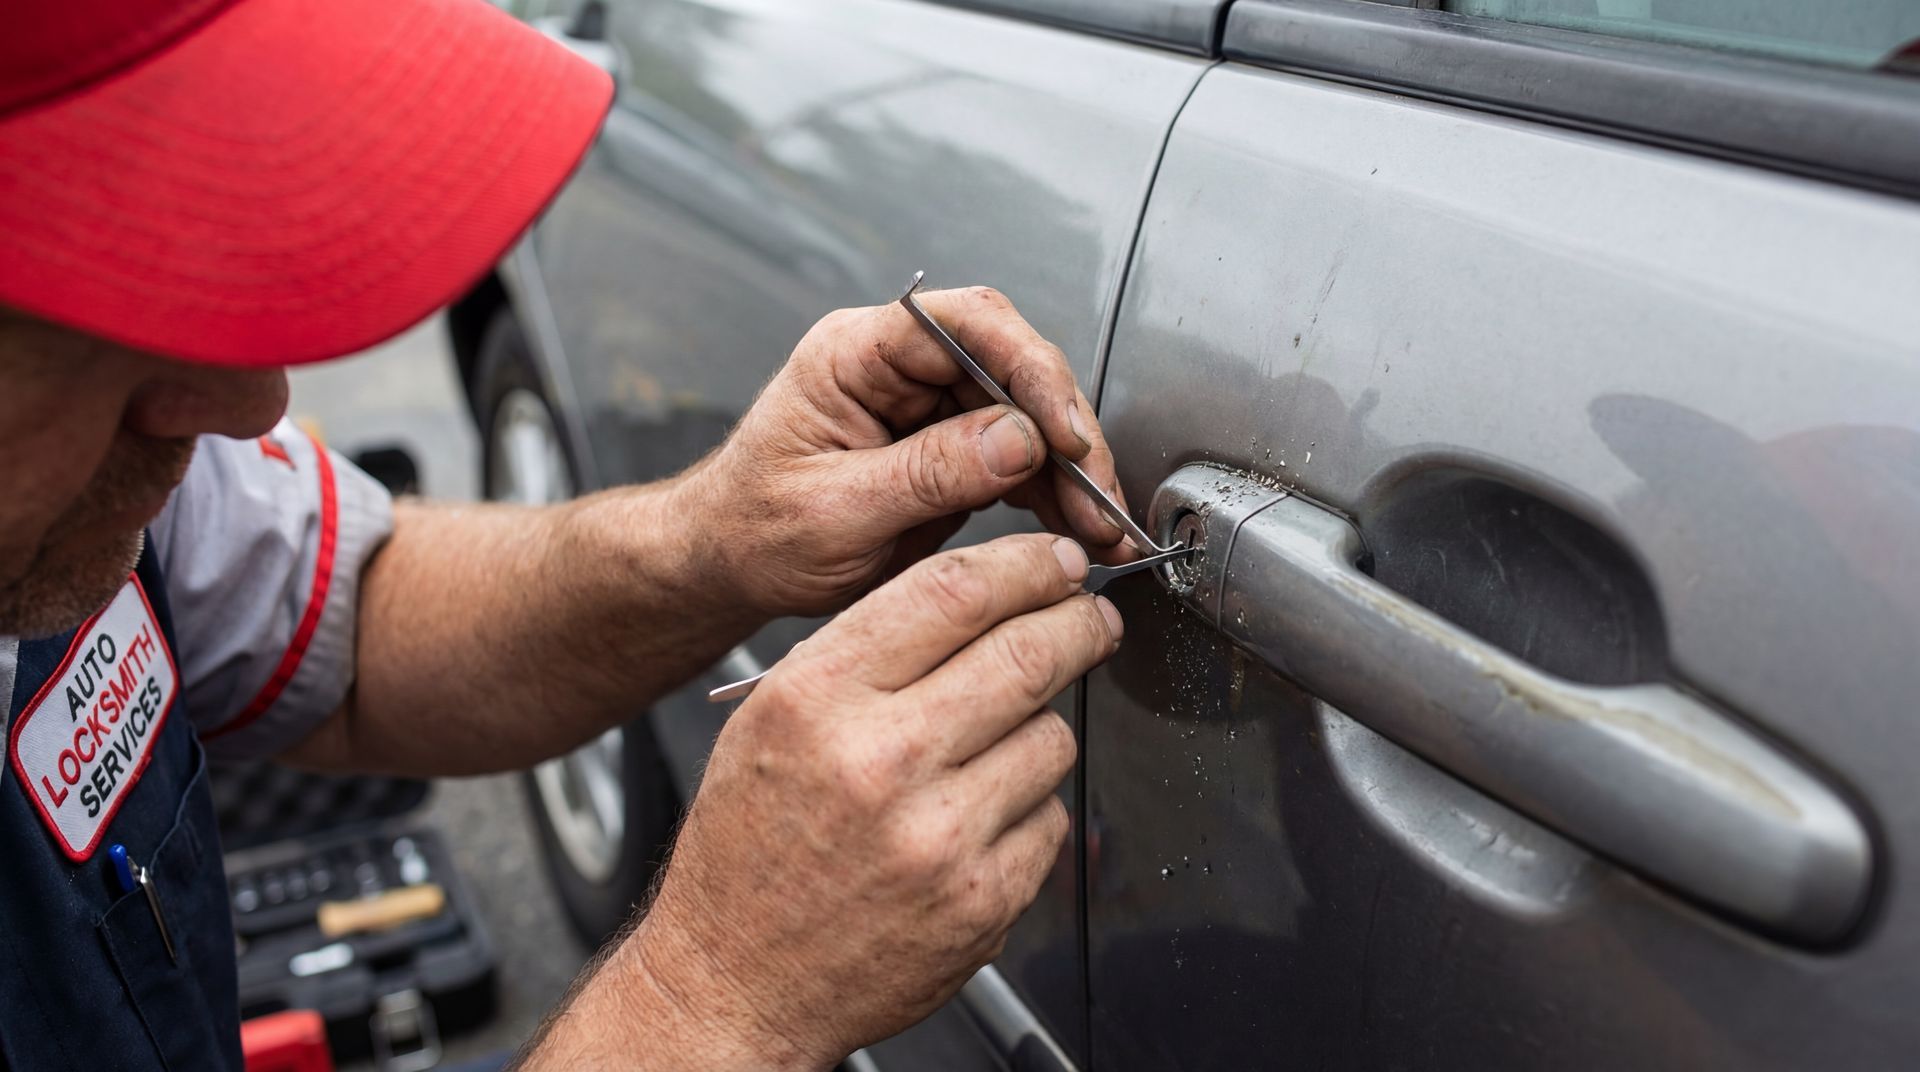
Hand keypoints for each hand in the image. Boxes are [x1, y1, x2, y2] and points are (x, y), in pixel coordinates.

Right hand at [617, 535, 1121, 1067]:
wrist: (736, 980)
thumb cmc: (751, 847)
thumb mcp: (774, 718)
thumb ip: (871, 651)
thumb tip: (991, 596)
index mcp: (818, 699)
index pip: (954, 592)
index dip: (1026, 565)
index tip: (1055, 562)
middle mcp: (879, 762)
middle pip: (1027, 653)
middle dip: (1078, 623)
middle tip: (1091, 618)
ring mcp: (939, 837)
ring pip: (1052, 735)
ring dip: (1043, 725)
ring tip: (994, 746)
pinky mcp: (983, 901)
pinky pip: (1050, 818)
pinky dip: (1030, 809)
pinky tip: (978, 822)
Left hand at [683, 286, 1133, 617]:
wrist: (727, 566)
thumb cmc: (751, 531)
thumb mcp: (832, 511)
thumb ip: (925, 474)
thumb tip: (1017, 440)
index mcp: (854, 354)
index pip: (964, 325)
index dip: (1028, 370)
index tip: (1064, 432)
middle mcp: (898, 368)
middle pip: (1013, 367)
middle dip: (1067, 433)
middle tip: (1098, 495)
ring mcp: (928, 408)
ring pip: (1029, 416)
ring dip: (1073, 472)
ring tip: (1102, 528)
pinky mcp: (952, 451)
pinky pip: (1022, 459)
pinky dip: (1056, 496)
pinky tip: (1080, 529)